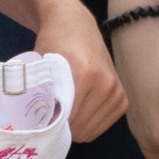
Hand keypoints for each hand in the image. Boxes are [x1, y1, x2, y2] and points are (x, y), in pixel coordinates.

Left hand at [31, 0, 125, 139]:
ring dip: (76, 127)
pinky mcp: (122, 98)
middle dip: (63, 127)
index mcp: (85, 75)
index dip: (49, 125)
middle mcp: (106, 84)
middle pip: (80, 129)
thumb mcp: (41, 69)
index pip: (67, 120)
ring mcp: (117, 91)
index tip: (40, 118)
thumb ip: (40, 98)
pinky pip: (102, 126)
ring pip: (91, 131)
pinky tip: (80, 110)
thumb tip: (37, 131)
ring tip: (66, 110)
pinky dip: (88, 124)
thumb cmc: (54, 47)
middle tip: (52, 114)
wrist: (76, 28)